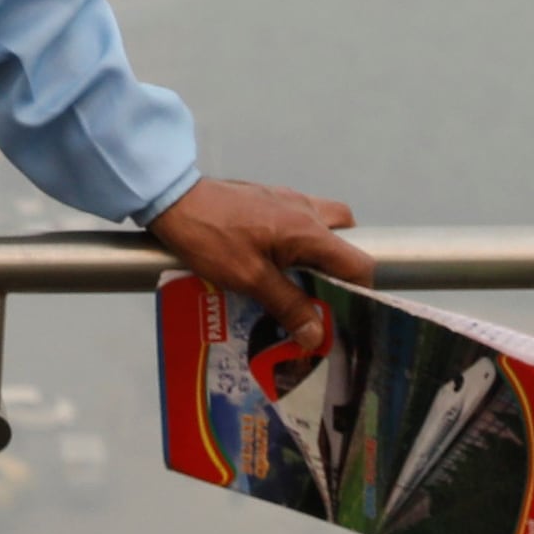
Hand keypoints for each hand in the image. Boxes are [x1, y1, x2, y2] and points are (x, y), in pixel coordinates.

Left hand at [146, 175, 375, 331]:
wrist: (172, 198)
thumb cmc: (212, 238)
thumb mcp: (251, 279)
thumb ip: (288, 305)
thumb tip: (319, 335)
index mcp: (308, 228)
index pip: (358, 259)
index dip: (361, 289)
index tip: (346, 313)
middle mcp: (304, 208)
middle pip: (345, 233)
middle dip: (341, 263)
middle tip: (322, 292)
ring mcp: (284, 199)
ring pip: (321, 223)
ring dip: (316, 251)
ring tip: (297, 282)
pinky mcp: (265, 199)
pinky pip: (295, 220)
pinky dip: (295, 242)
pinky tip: (272, 264)